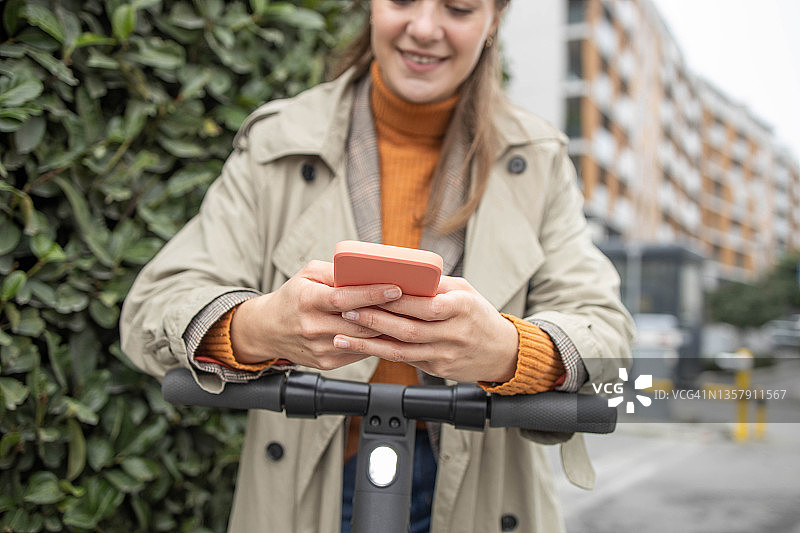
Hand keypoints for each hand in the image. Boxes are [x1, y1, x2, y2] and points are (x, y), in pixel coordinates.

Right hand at [230, 260, 402, 369]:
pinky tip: (389, 331)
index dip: (372, 294)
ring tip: (407, 316)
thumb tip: (369, 268)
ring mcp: (319, 348)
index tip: (396, 287)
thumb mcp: (307, 275)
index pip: (343, 299)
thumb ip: (336, 271)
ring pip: (363, 340)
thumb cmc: (293, 297)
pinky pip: (359, 353)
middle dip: (388, 313)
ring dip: (386, 329)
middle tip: (413, 302)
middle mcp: (312, 327)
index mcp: (307, 300)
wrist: (268, 330)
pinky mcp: (326, 363)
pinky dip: (375, 342)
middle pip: (359, 323)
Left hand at [333, 276, 519, 382]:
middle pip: (407, 328)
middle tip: (347, 310)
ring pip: (401, 350)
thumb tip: (399, 273)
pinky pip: (406, 361)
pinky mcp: (438, 370)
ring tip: (343, 334)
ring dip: (369, 343)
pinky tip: (362, 347)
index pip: (422, 304)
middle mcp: (454, 333)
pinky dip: (382, 353)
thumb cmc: (479, 315)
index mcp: (461, 307)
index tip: (368, 291)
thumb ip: (434, 285)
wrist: (503, 352)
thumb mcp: (464, 291)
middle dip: (373, 320)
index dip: (394, 300)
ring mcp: (446, 355)